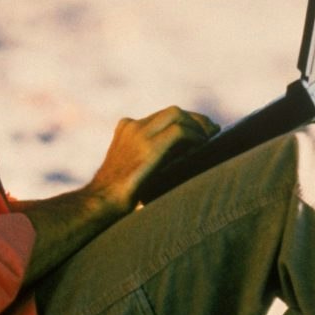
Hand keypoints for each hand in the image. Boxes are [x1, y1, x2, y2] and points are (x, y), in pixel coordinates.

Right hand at [88, 105, 218, 214]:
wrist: (102, 202)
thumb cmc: (119, 194)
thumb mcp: (135, 167)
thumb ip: (152, 156)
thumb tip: (184, 153)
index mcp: (126, 128)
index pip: (163, 116)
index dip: (186, 120)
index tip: (202, 130)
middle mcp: (132, 126)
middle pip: (172, 111)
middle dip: (196, 119)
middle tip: (213, 130)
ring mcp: (139, 133)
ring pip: (177, 114)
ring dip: (198, 124)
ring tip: (211, 137)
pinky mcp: (148, 146)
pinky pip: (179, 131)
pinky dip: (195, 136)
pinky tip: (203, 145)